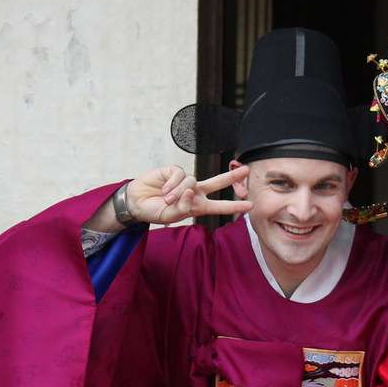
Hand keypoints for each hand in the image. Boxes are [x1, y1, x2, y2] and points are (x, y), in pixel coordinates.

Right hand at [127, 165, 252, 224]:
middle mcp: (195, 191)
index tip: (250, 205)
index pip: (219, 206)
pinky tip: (163, 189)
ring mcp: (185, 181)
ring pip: (191, 181)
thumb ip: (184, 206)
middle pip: (218, 182)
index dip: (234, 206)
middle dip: (232, 177)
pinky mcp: (174, 171)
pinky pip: (179, 175)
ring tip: (166, 198)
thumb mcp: (171, 216)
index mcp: (198, 205)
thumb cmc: (156, 211)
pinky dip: (171, 184)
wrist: (137, 202)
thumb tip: (190, 191)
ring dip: (178, 192)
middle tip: (247, 171)